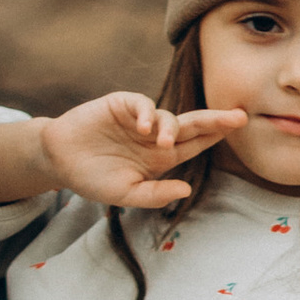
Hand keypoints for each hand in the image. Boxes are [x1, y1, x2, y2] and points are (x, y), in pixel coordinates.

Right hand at [35, 92, 245, 214]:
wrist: (60, 159)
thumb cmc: (94, 179)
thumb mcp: (127, 194)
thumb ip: (155, 194)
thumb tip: (187, 190)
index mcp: (162, 158)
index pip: (195, 145)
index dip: (215, 136)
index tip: (237, 130)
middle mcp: (156, 136)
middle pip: (192, 125)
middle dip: (216, 121)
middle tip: (239, 117)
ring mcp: (140, 119)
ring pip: (167, 117)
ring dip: (171, 128)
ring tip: (162, 143)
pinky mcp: (122, 105)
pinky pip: (141, 105)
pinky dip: (146, 114)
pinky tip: (143, 129)